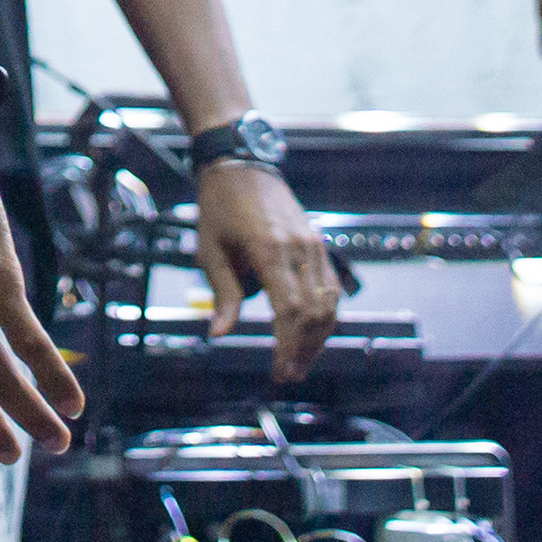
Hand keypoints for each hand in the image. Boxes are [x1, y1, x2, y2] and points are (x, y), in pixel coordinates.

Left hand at [193, 162, 343, 381]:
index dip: (288, 344)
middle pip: (314, 311)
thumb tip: (220, 334)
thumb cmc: (220, 207)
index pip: (290, 308)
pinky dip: (326, 314)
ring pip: (329, 301)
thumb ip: (221, 293)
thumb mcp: (211, 249)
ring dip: (318, 337)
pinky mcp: (318, 242)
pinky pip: (330, 285)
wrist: (242, 165)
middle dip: (303, 348)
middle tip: (288, 375)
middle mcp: (298, 247)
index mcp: (268, 249)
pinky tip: (312, 334)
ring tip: (300, 362)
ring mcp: (313, 243)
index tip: (280, 370)